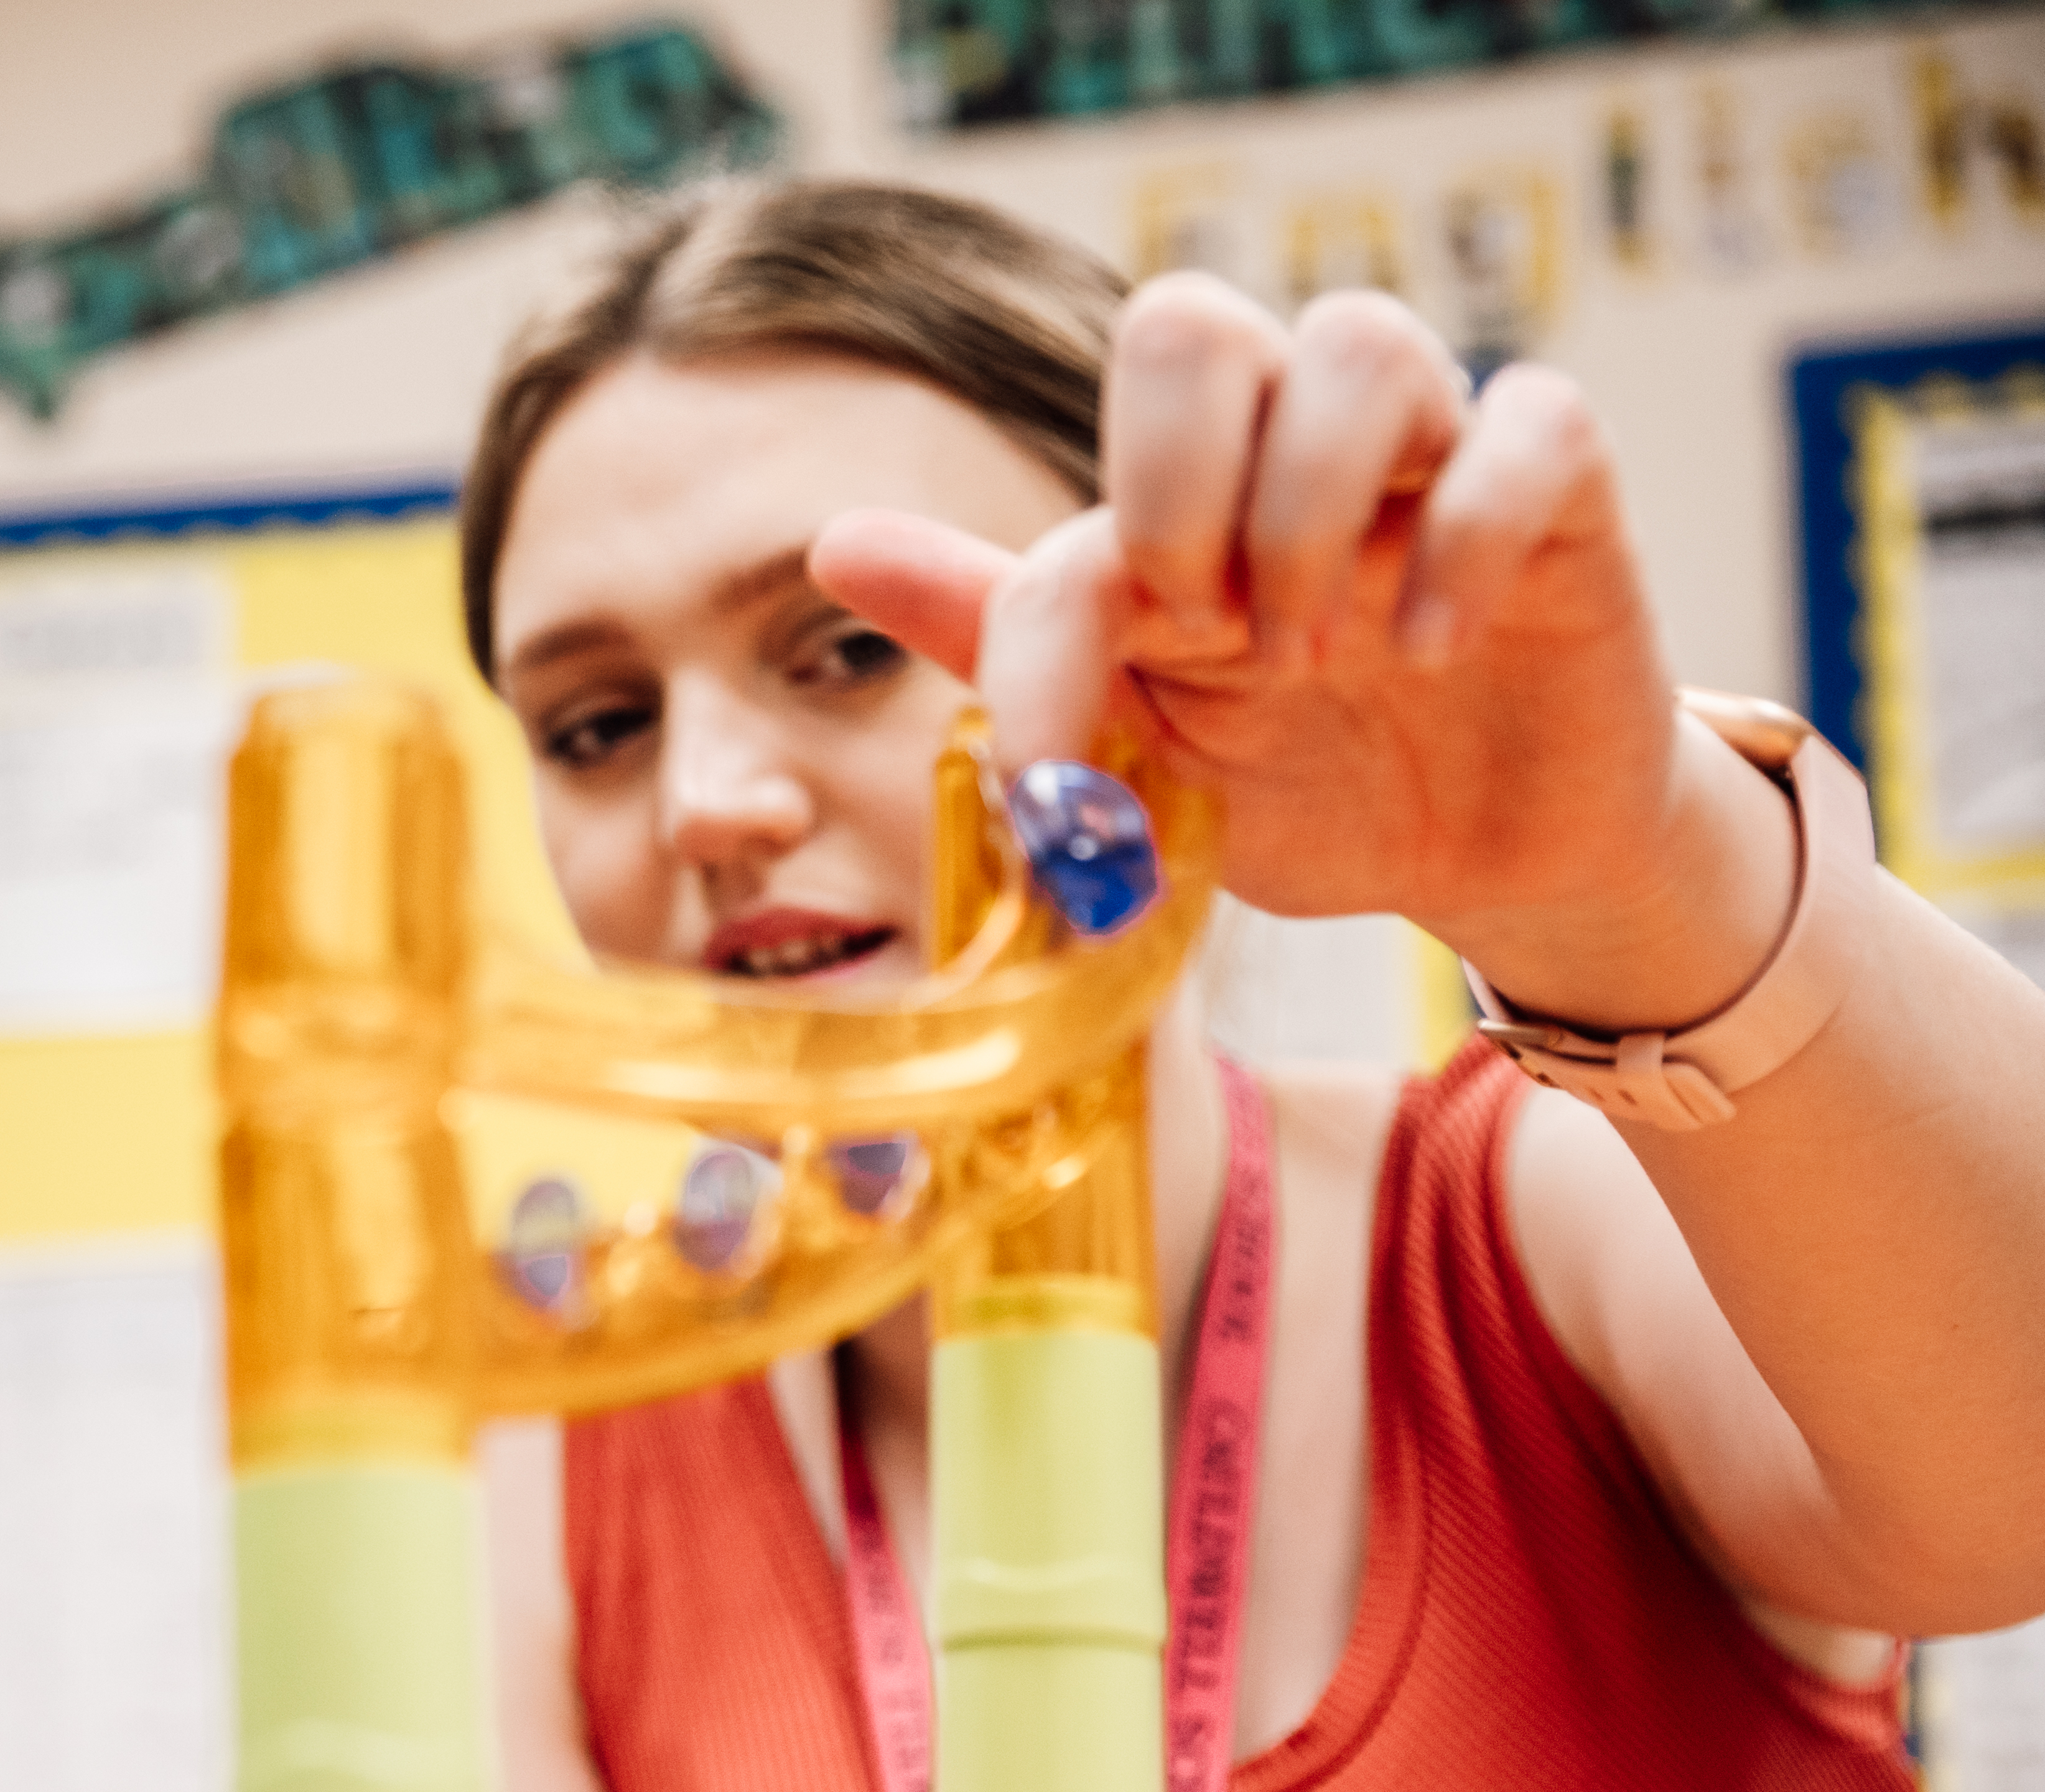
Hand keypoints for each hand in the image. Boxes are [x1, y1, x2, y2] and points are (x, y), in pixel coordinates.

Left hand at [811, 275, 1788, 1023]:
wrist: (1481, 858)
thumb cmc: (1310, 784)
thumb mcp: (1147, 744)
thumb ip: (1010, 635)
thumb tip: (836, 545)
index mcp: (1179, 507)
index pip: (1078, 503)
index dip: (1045, 645)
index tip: (1058, 788)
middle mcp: (1289, 450)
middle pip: (1186, 321)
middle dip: (1166, 489)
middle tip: (1201, 634)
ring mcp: (1428, 459)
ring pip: (1359, 340)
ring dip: (1304, 512)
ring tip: (1315, 655)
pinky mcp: (1567, 493)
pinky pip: (1533, 424)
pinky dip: (1469, 534)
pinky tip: (1431, 646)